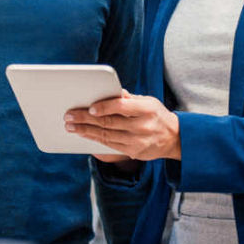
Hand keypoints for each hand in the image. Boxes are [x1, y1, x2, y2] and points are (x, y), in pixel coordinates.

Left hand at [65, 91, 180, 160]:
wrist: (174, 138)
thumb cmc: (156, 115)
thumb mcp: (147, 101)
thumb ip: (128, 98)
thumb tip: (110, 91)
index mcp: (147, 109)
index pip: (122, 107)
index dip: (105, 107)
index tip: (89, 108)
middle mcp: (142, 126)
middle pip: (110, 123)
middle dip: (86, 119)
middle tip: (69, 116)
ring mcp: (138, 141)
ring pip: (106, 136)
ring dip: (85, 131)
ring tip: (70, 126)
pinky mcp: (134, 152)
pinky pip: (110, 145)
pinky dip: (94, 139)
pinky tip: (83, 134)